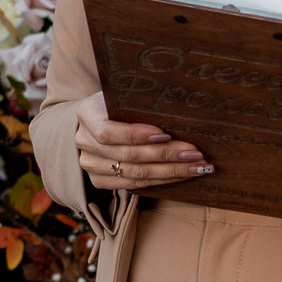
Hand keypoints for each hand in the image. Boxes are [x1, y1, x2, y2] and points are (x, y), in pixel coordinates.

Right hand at [74, 90, 210, 193]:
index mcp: (86, 115)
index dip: (137, 136)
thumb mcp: (124, 96)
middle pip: (127, 155)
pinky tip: (183, 175)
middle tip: (195, 153)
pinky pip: (134, 185)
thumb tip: (179, 112)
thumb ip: (141, 105)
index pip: (108, 131)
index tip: (166, 134)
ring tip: (198, 166)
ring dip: (170, 171)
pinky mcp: (99, 180)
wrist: (100, 121)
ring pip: (134, 173)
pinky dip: (162, 181)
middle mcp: (83, 141)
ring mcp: (89, 164)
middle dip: (165, 155)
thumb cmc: (120, 105)